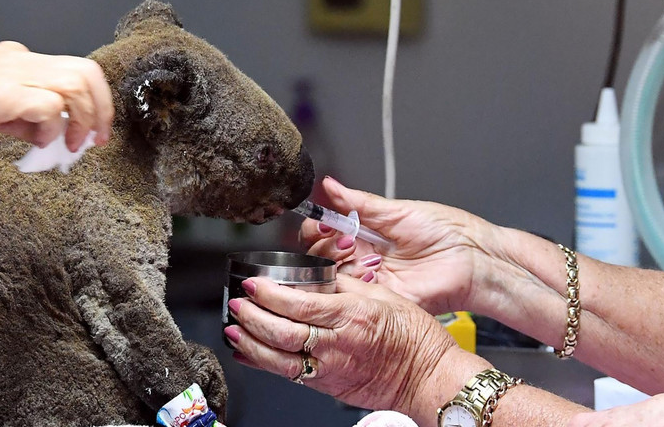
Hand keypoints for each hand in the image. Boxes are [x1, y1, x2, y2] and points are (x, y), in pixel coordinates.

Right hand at [0, 41, 113, 150]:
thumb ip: (21, 114)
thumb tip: (48, 130)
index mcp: (16, 58)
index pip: (73, 69)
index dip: (93, 101)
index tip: (93, 130)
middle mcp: (20, 59)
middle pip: (87, 71)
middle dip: (101, 109)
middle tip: (97, 140)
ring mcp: (13, 73)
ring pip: (78, 82)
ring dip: (84, 118)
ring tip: (73, 144)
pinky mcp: (4, 93)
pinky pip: (50, 105)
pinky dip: (53, 127)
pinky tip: (39, 142)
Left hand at [224, 274, 463, 415]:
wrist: (430, 378)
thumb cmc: (415, 338)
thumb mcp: (384, 296)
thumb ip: (347, 286)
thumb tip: (319, 277)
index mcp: (351, 316)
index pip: (299, 304)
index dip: (269, 294)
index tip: (254, 283)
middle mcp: (337, 344)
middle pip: (282, 333)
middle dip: (252, 317)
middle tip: (237, 303)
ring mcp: (331, 369)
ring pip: (279, 359)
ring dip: (250, 343)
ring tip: (234, 328)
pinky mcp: (329, 386)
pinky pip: (289, 375)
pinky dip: (264, 363)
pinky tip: (249, 353)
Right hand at [301, 177, 492, 314]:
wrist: (473, 258)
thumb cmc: (447, 231)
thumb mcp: (397, 211)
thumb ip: (359, 202)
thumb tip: (330, 185)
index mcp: (365, 233)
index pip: (324, 232)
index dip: (318, 228)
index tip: (326, 223)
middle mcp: (363, 257)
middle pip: (320, 256)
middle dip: (327, 246)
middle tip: (348, 239)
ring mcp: (371, 280)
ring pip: (332, 277)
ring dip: (341, 264)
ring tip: (365, 255)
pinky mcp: (381, 300)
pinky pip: (354, 297)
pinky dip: (357, 284)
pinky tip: (372, 273)